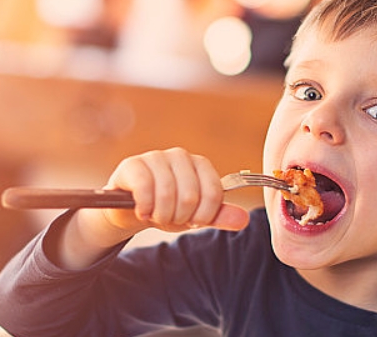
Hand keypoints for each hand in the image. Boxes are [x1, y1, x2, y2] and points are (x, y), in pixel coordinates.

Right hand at [101, 148, 249, 233]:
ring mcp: (156, 157)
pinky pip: (145, 188)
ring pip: (167, 193)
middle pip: (191, 195)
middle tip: (170, 218)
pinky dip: (145, 207)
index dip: (204, 215)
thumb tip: (244, 219)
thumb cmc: (168, 209)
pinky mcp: (133, 164)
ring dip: (161, 215)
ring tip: (156, 215)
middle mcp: (180, 156)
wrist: (133, 210)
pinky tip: (142, 211)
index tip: (193, 221)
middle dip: (180, 217)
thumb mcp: (195, 216)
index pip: (214, 193)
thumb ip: (219, 216)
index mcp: (201, 165)